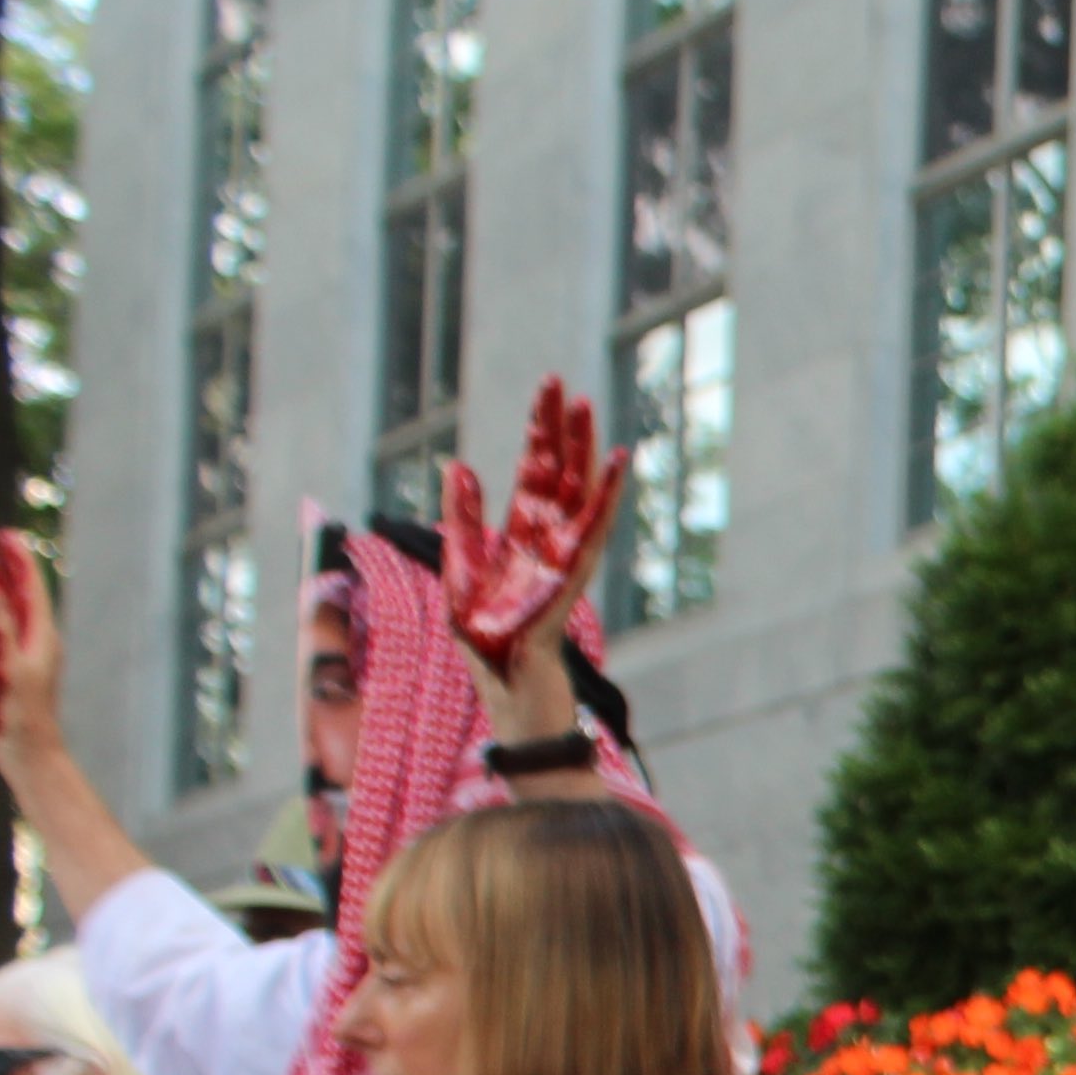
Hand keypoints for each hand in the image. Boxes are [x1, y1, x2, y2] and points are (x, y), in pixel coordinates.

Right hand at [0, 530, 63, 764]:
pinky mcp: (6, 669)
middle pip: (23, 595)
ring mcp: (21, 655)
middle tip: (0, 538)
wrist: (27, 752)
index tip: (6, 535)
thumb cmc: (24, 716)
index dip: (19, 561)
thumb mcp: (9, 671)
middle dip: (12, 566)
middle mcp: (36, 643)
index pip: (31, 590)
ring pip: (9, 610)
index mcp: (42, 639)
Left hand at [438, 377, 630, 672]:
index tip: (547, 392)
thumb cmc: (486, 643)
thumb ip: (463, 518)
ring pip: (578, 493)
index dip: (538, 432)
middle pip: (557, 473)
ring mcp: (563, 559)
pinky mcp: (571, 579)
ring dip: (583, 450)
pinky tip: (616, 463)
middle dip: (558, 429)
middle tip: (560, 384)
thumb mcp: (460, 571)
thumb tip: (458, 464)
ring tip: (585, 407)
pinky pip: (593, 529)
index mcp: (521, 538)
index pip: (533, 472)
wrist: (505, 690)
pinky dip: (607, 496)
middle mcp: (548, 542)